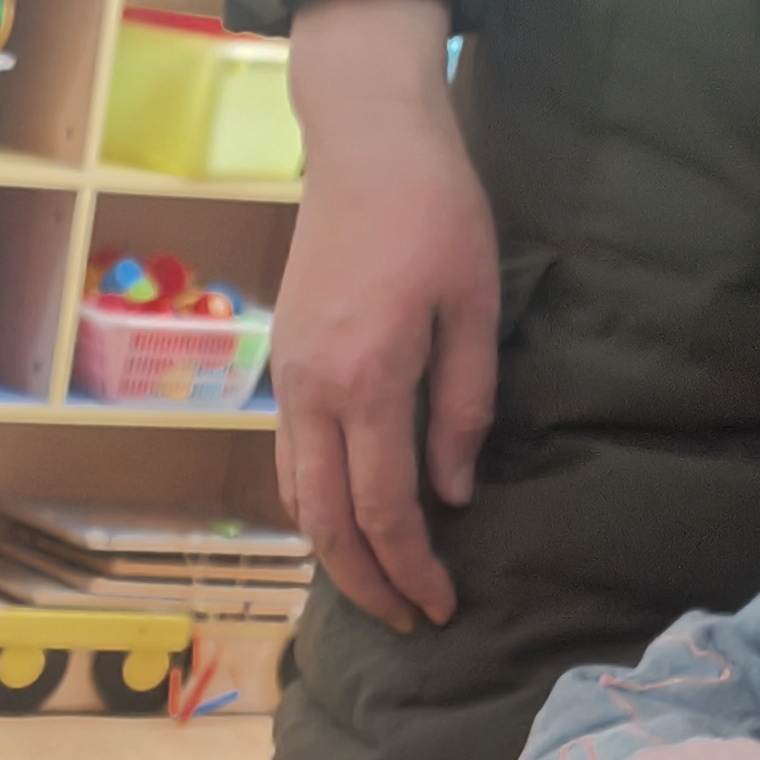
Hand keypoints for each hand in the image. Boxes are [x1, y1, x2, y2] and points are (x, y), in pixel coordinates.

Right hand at [275, 0, 500, 631]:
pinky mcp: (283, 364)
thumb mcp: (475, 303)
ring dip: (332, 555)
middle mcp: (314, 392)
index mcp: (369, 380)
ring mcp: (288, 379)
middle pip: (326, 523)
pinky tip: (342, 524)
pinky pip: (288, 461)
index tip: (441, 607)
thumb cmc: (434, 208)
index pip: (385, 509)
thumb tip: (452, 494)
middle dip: (367, 584)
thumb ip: (464, 405)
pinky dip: (312, 509)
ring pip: (296, 499)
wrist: (363, 138)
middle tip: (407, 620)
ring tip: (374, 586)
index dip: (412, 570)